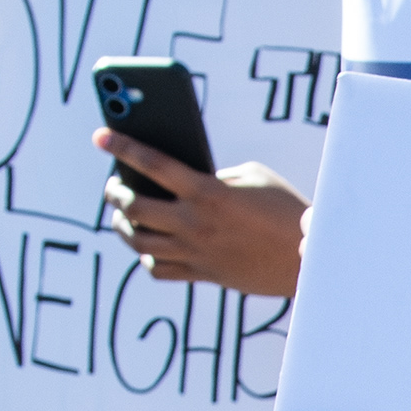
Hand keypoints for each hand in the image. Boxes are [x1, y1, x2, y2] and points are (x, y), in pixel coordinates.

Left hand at [98, 136, 306, 296]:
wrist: (310, 259)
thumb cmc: (286, 210)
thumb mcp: (253, 176)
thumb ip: (214, 176)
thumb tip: (187, 183)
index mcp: (207, 191)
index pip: (152, 162)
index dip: (121, 145)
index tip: (101, 136)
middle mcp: (195, 223)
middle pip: (134, 207)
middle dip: (116, 192)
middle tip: (115, 186)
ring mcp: (197, 252)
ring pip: (138, 241)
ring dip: (122, 225)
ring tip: (123, 216)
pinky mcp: (204, 274)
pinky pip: (158, 269)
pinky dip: (147, 257)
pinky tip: (150, 247)